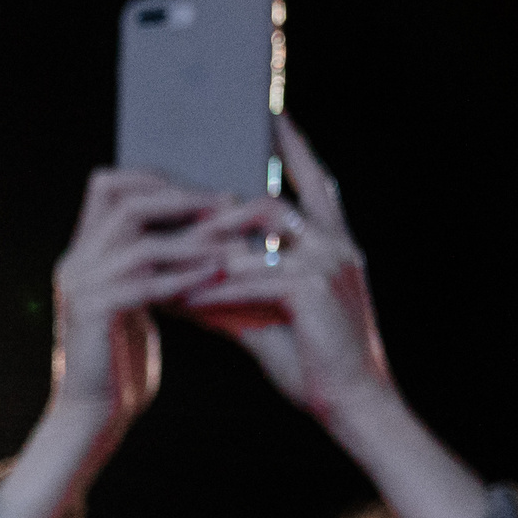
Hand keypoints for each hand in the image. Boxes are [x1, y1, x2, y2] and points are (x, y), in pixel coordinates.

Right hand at [48, 169, 248, 428]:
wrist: (92, 413)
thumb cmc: (121, 359)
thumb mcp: (133, 300)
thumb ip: (146, 264)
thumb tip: (197, 224)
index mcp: (81, 252)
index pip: (107, 185)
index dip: (155, 178)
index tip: (201, 192)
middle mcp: (74, 263)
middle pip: (124, 201)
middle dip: (181, 199)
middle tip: (226, 206)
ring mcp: (79, 288)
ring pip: (138, 241)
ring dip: (191, 240)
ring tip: (229, 245)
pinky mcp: (92, 315)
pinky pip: (145, 284)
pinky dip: (184, 277)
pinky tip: (215, 277)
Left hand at [181, 117, 394, 422]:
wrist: (350, 402)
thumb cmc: (307, 357)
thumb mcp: (263, 313)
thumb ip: (227, 285)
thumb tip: (176, 275)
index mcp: (331, 242)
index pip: (312, 181)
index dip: (292, 147)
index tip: (269, 115)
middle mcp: (336, 244)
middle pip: (270, 205)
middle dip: (219, 210)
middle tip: (172, 209)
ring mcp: (328, 265)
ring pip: (257, 238)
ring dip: (210, 248)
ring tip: (167, 256)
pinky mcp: (314, 292)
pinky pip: (252, 280)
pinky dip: (215, 290)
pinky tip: (183, 299)